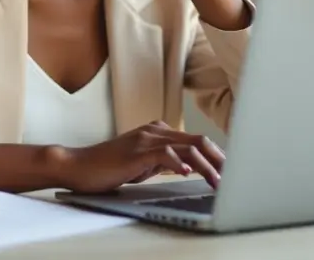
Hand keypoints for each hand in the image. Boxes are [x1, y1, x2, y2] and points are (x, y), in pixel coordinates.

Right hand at [57, 120, 224, 193]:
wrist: (79, 166)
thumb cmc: (108, 168)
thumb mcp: (142, 163)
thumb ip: (163, 161)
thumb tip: (188, 166)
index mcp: (158, 132)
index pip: (195, 140)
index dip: (216, 154)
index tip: (230, 170)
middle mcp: (155, 131)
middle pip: (197, 140)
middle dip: (219, 159)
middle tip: (234, 176)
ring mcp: (145, 139)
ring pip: (186, 148)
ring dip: (206, 166)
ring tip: (217, 182)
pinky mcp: (136, 152)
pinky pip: (164, 154)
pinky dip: (179, 163)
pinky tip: (188, 173)